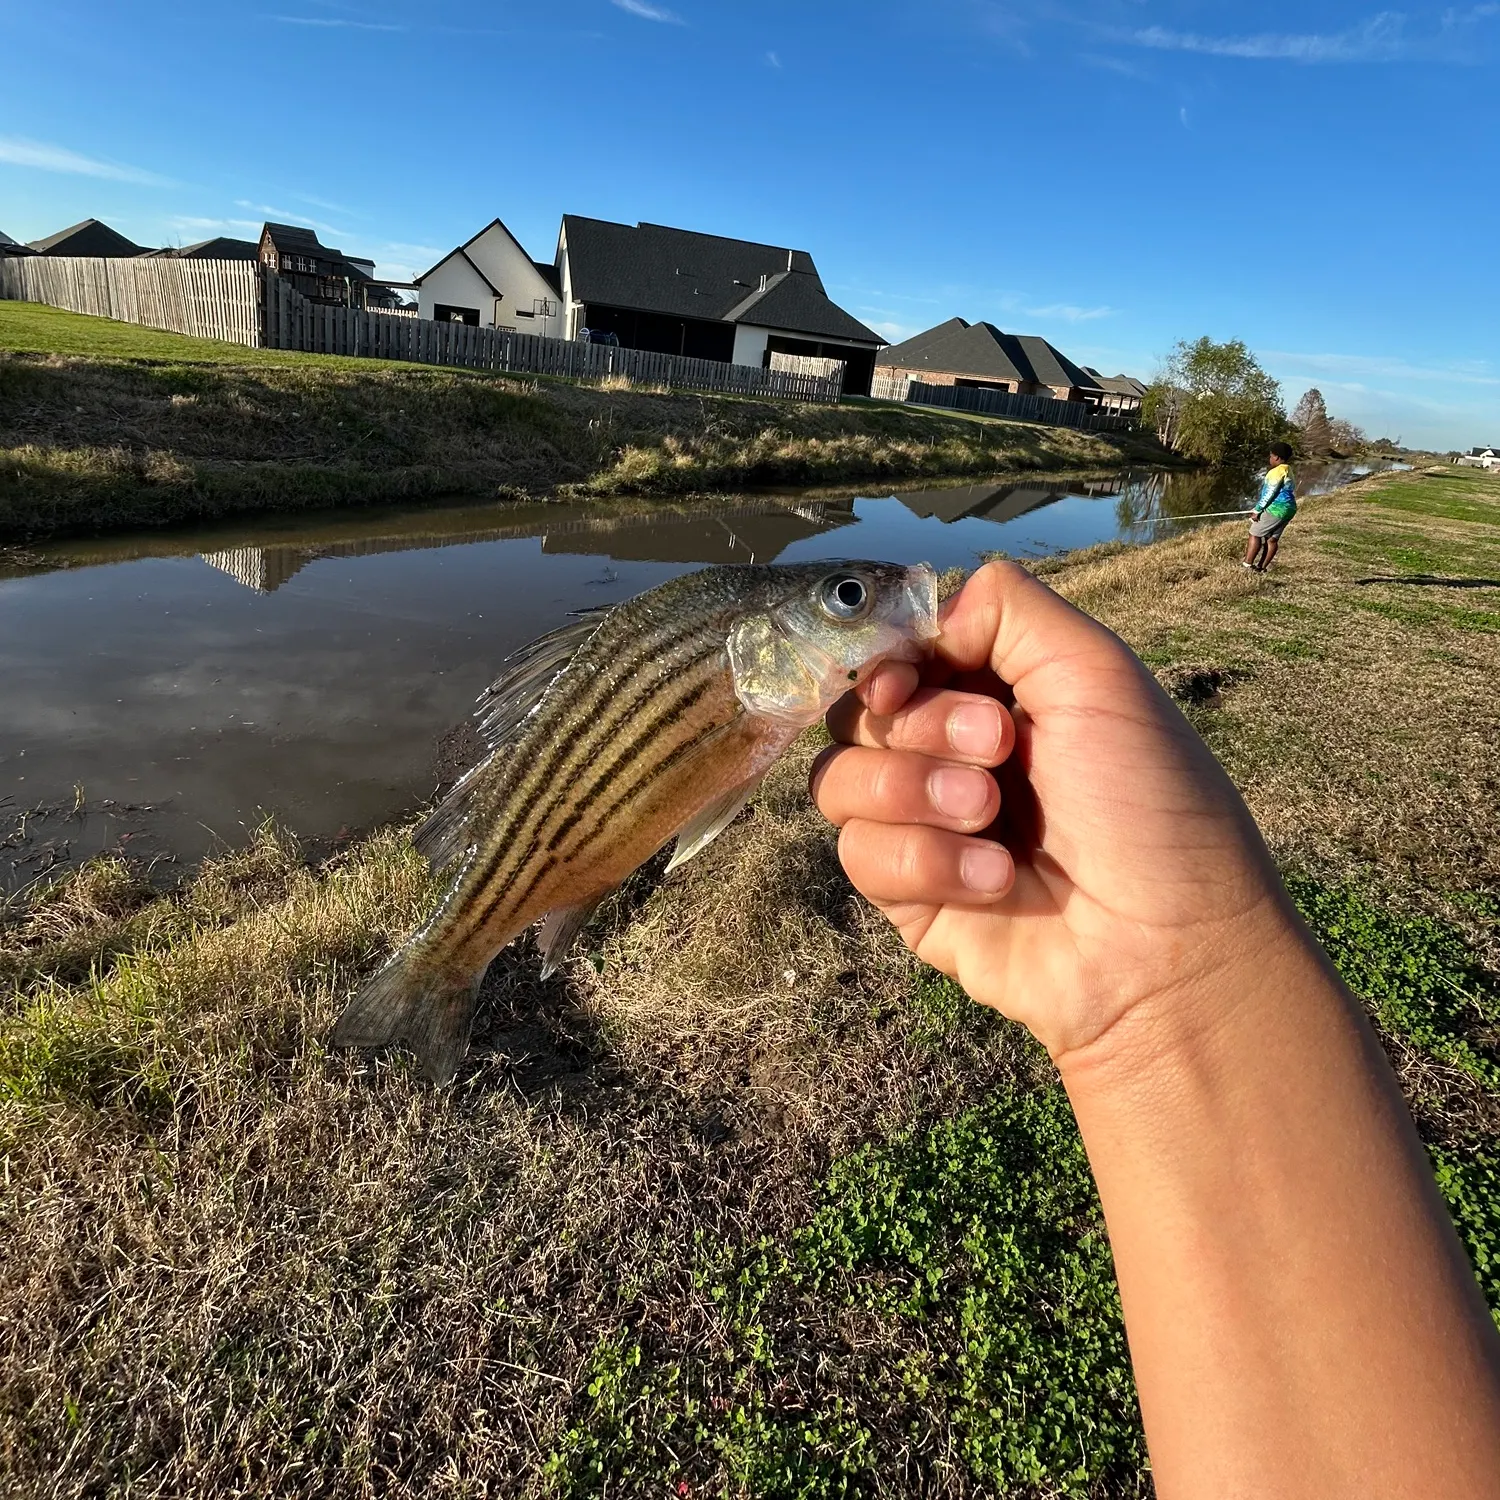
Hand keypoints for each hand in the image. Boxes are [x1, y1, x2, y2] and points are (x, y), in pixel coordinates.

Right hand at [810, 560, 1300, 1069]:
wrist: (1164, 947)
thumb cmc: (1148, 804)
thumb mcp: (1098, 673)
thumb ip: (1008, 610)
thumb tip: (926, 620)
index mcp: (997, 694)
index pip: (895, 654)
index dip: (887, 660)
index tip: (907, 679)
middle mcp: (951, 754)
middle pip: (856, 710)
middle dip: (919, 727)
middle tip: (998, 752)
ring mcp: (925, 825)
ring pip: (838, 781)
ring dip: (912, 792)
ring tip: (989, 818)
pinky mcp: (909, 896)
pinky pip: (859, 854)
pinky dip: (925, 861)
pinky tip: (995, 882)